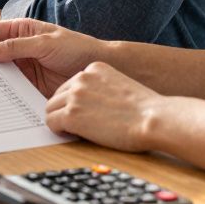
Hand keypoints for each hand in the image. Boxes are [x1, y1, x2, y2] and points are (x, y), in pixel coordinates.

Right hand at [0, 18, 106, 96]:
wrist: (97, 69)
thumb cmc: (75, 47)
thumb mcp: (45, 43)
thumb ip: (16, 47)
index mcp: (21, 31)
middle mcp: (19, 49)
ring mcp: (23, 68)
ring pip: (0, 73)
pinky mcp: (28, 86)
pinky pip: (11, 89)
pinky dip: (2, 92)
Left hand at [45, 62, 161, 151]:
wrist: (153, 119)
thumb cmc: (145, 111)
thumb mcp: (120, 87)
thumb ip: (100, 90)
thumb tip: (87, 105)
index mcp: (94, 68)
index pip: (71, 84)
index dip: (74, 101)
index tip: (82, 111)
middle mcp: (82, 78)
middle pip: (57, 95)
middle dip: (64, 110)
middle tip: (76, 123)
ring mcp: (75, 95)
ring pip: (50, 108)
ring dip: (60, 120)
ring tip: (77, 130)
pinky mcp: (71, 115)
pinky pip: (51, 122)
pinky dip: (59, 130)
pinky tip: (74, 134)